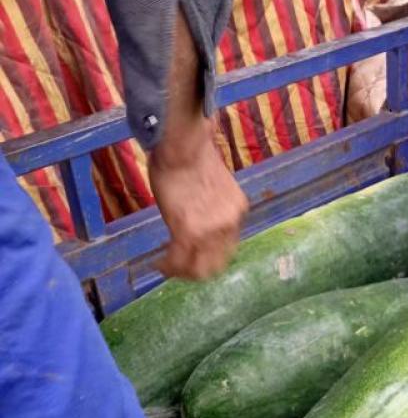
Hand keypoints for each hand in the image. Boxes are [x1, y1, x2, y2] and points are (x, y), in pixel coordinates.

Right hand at [149, 120, 248, 280]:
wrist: (183, 144)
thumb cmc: (191, 158)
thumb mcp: (212, 188)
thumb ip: (211, 210)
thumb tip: (198, 220)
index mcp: (237, 212)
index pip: (226, 248)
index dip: (208, 256)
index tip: (193, 257)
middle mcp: (229, 225)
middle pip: (216, 265)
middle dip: (196, 271)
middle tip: (179, 268)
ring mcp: (211, 231)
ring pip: (198, 269)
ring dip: (181, 272)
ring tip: (168, 268)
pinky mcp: (189, 232)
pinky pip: (178, 260)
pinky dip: (168, 267)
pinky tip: (160, 265)